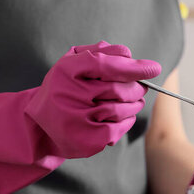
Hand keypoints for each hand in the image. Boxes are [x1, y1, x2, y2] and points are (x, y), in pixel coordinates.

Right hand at [0, 41, 160, 193]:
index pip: (106, 65)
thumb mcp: (74, 64)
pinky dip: (127, 121)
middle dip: (136, 87)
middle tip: (141, 86)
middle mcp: (69, 96)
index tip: (154, 67)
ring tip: (133, 100)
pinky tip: (123, 116)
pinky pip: (119, 128)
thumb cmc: (64, 88)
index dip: (134, 67)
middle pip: (118, 89)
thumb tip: (130, 56)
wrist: (40, 125)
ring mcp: (77, 120)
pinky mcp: (86, 140)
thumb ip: (101, 53)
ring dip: (134, 104)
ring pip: (121, 109)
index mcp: (66, 72)